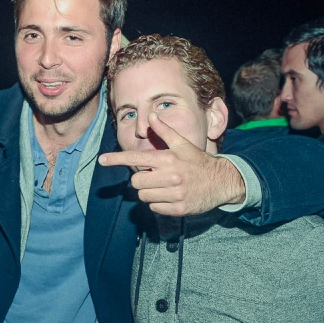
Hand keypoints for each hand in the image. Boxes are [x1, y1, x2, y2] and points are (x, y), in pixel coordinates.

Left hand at [98, 112, 245, 215]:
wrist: (222, 181)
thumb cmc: (197, 161)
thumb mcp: (183, 144)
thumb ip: (164, 130)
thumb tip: (151, 114)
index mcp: (168, 158)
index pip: (136, 158)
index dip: (117, 159)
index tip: (102, 160)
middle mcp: (170, 176)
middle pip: (136, 181)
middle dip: (141, 180)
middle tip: (155, 177)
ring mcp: (175, 193)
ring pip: (143, 196)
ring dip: (149, 193)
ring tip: (163, 187)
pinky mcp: (179, 208)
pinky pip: (154, 208)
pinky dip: (158, 204)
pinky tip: (170, 196)